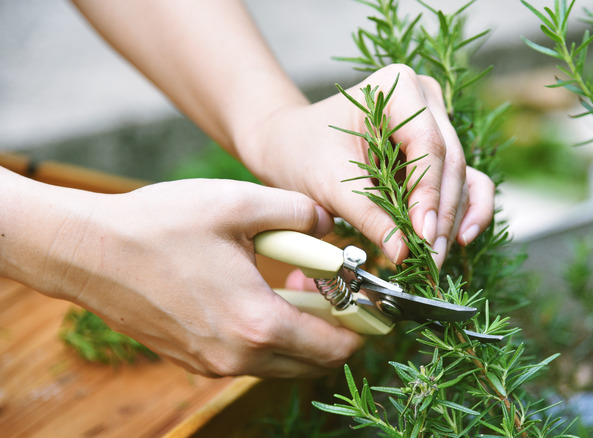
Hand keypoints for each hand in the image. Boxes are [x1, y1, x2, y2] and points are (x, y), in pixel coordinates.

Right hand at [4, 175, 360, 377]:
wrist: (88, 253)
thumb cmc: (160, 224)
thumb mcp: (239, 204)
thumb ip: (298, 212)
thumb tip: (329, 222)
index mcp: (257, 322)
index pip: (335, 344)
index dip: (364, 326)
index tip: (374, 304)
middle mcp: (238, 357)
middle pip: (313, 361)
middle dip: (335, 329)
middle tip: (336, 289)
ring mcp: (213, 364)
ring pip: (282, 361)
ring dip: (302, 331)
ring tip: (297, 284)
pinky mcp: (194, 360)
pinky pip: (251, 358)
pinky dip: (269, 335)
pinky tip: (260, 294)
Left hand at [238, 64, 494, 266]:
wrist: (288, 144)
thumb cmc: (303, 152)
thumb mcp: (330, 184)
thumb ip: (369, 216)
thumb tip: (403, 253)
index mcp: (397, 88)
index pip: (427, 145)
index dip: (429, 194)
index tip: (423, 236)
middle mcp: (426, 100)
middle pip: (450, 163)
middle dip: (441, 215)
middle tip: (430, 259)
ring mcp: (437, 124)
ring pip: (460, 177)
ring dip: (451, 221)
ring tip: (435, 259)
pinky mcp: (438, 152)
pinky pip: (465, 181)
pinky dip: (465, 211)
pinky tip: (460, 240)